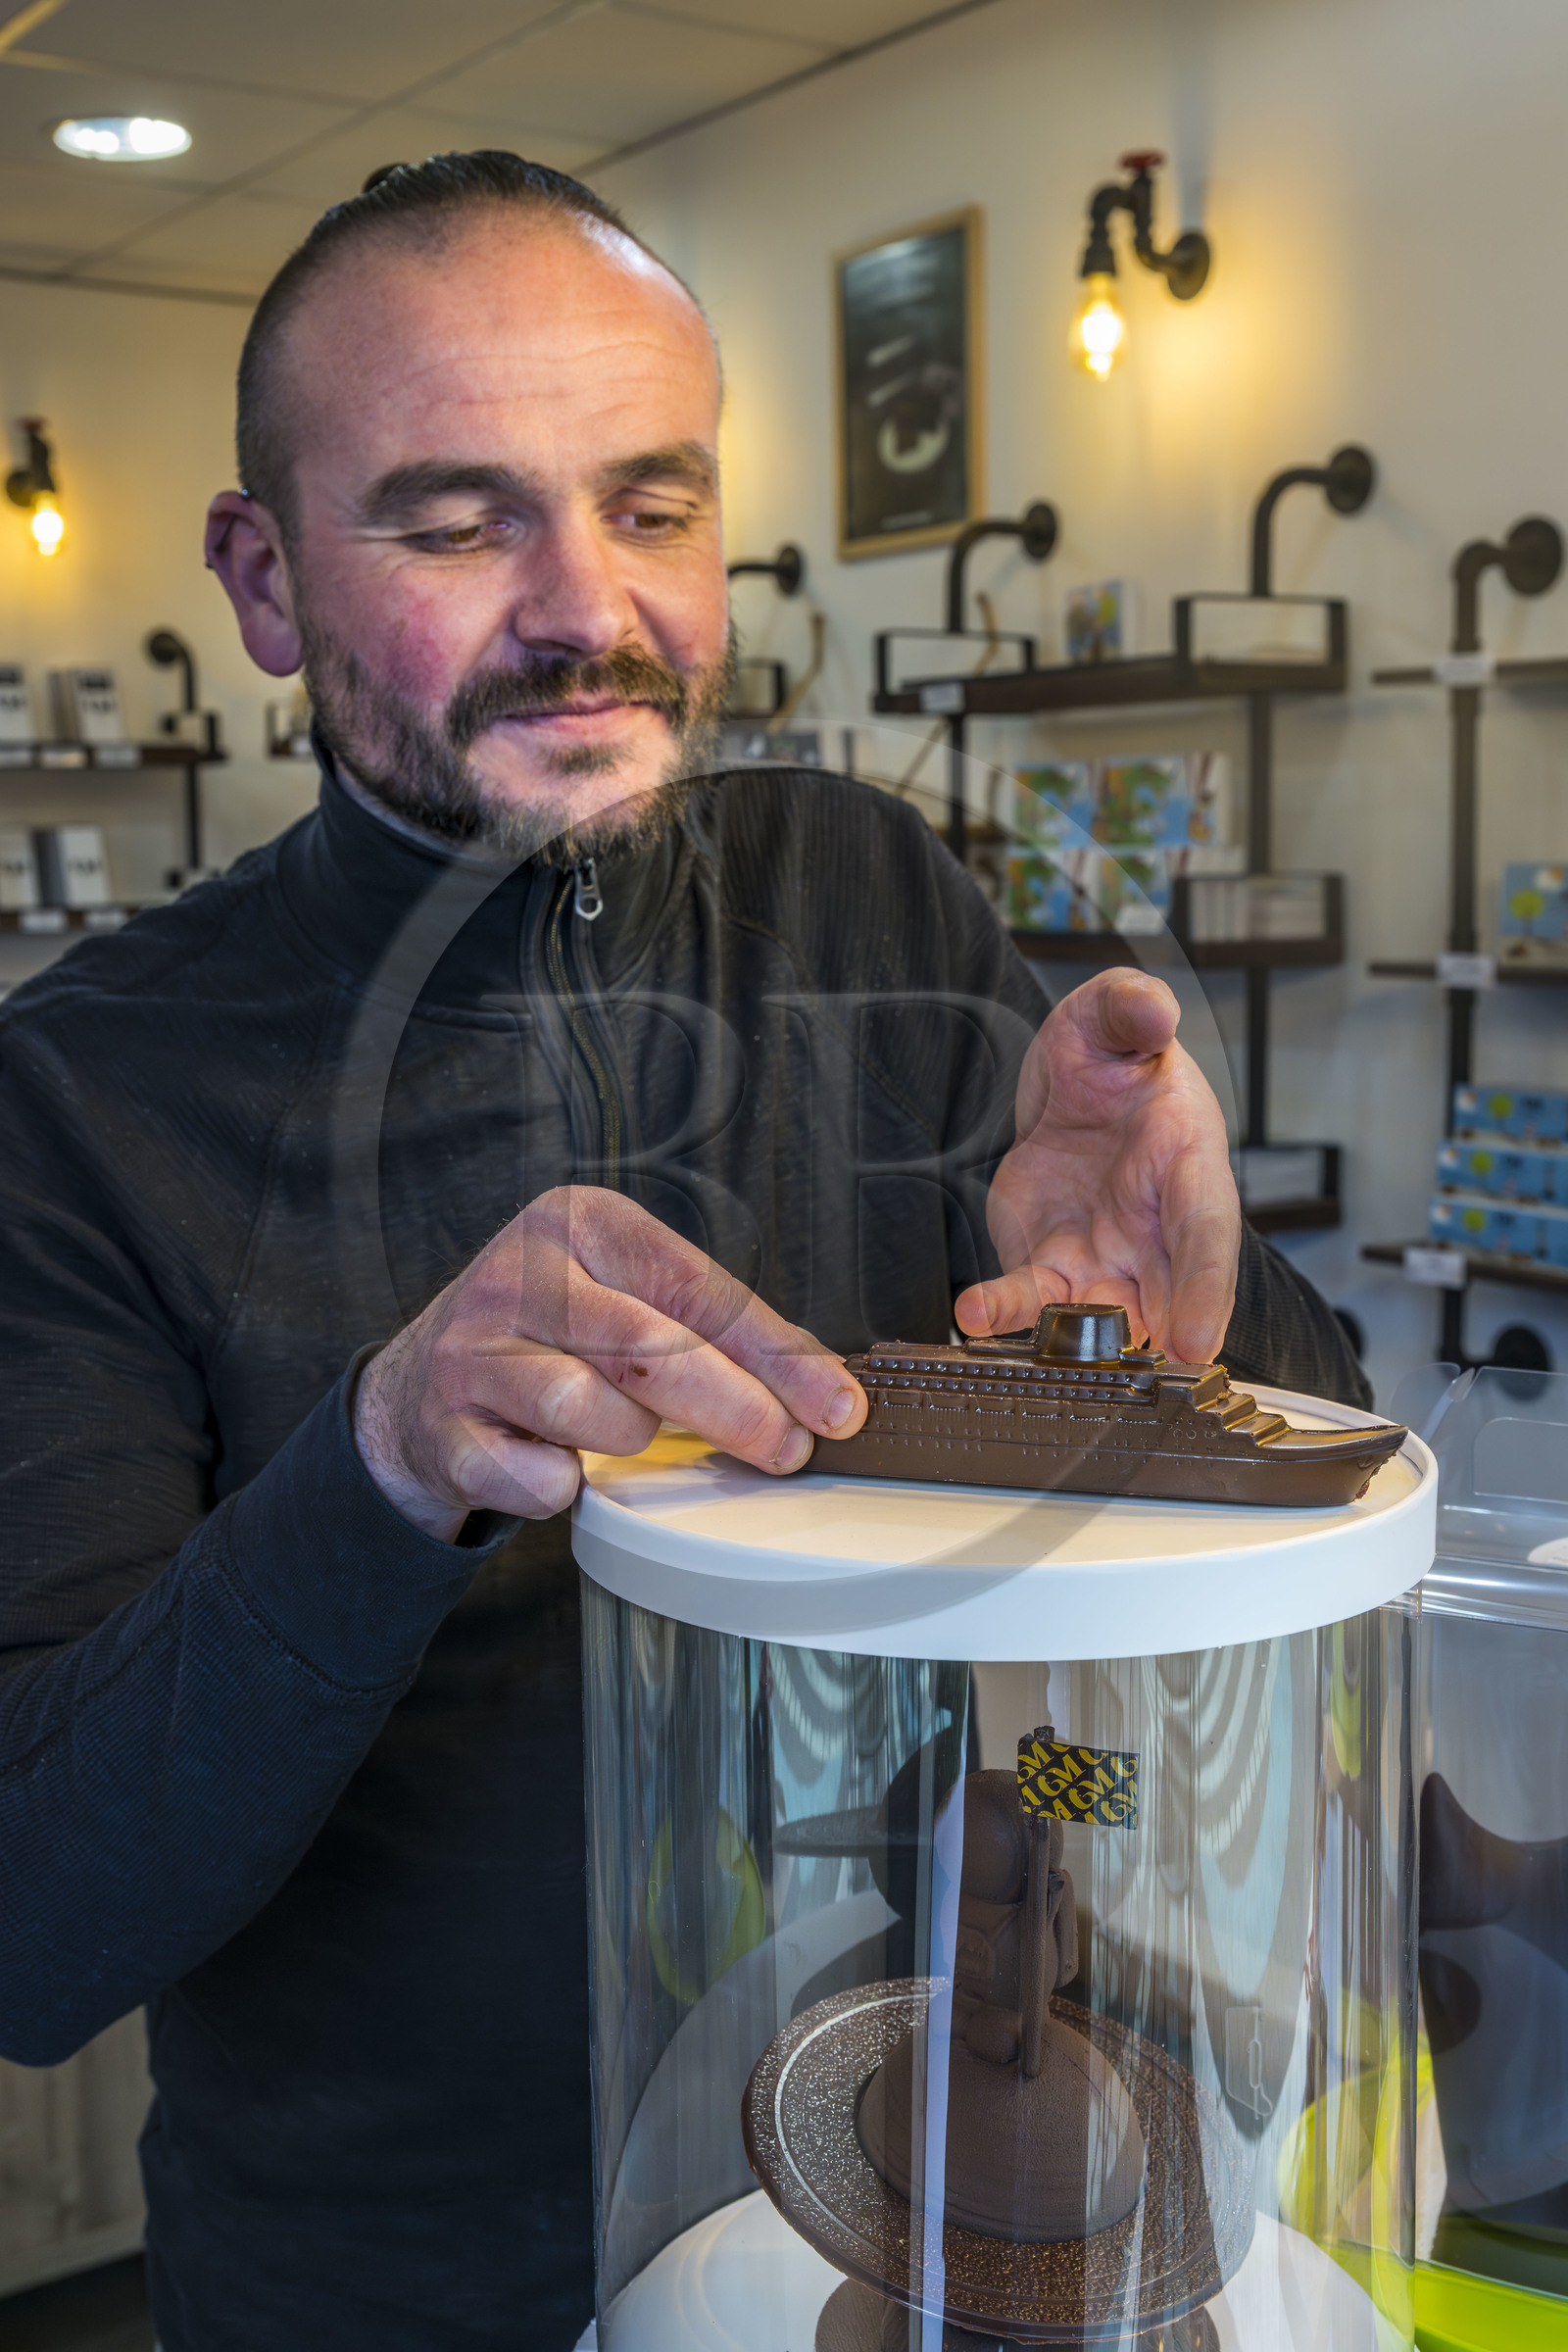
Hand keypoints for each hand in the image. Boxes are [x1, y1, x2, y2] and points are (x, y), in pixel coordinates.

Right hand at [354, 1185, 866, 1538]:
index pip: (698, 1288)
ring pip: (591, 1410)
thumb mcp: (625, 1300)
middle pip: (653, 1347)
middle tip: (788, 1451)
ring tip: (629, 1434)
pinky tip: (559, 1466)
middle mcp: (521, 1272)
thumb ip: (714, 1331)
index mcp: (581, 1223)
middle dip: (738, 1410)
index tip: (836, 1406)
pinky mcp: (443, 1426)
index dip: (777, 1355)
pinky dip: (563, 1486)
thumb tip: (824, 1389)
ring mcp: (472, 1348)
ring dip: (632, 1439)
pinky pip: (536, 1477)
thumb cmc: (550, 1340)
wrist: (417, 1390)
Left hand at [956, 969, 1239, 1362]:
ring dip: (1076, 1339)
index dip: (1207, 1288)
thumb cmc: (1113, 1062)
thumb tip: (1152, 1008)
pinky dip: (1004, 1311)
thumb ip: (1132, 1008)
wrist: (1069, 1096)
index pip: (1206, 1230)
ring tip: (1041, 1341)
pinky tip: (972, 1313)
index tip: (1198, 1340)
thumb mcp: (1114, 1015)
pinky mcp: (1051, 1267)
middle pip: (1167, 1296)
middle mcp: (1156, 1228)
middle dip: (1153, 1337)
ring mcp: (1106, 1258)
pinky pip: (1032, 1300)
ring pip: (1102, 1316)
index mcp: (1188, 1163)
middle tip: (1134, 1366)